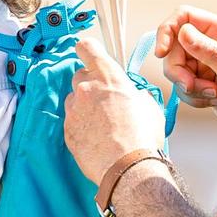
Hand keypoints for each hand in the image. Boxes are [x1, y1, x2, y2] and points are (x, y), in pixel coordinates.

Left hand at [63, 34, 169, 185]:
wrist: (128, 168)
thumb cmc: (142, 138)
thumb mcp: (150, 107)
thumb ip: (137, 94)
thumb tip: (135, 95)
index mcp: (108, 77)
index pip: (87, 48)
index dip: (87, 49)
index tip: (89, 53)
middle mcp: (86, 89)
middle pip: (80, 75)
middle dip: (90, 83)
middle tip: (105, 99)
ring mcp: (74, 110)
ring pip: (73, 99)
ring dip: (84, 105)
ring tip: (101, 123)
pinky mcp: (67, 130)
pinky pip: (71, 121)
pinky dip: (80, 125)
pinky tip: (95, 137)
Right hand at [153, 6, 216, 137]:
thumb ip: (209, 52)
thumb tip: (183, 32)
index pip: (183, 17)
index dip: (167, 31)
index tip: (161, 54)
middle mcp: (211, 43)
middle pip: (174, 47)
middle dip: (178, 71)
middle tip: (192, 86)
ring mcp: (205, 62)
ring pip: (176, 69)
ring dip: (189, 87)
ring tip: (213, 96)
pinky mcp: (202, 81)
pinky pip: (182, 86)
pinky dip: (193, 97)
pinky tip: (214, 101)